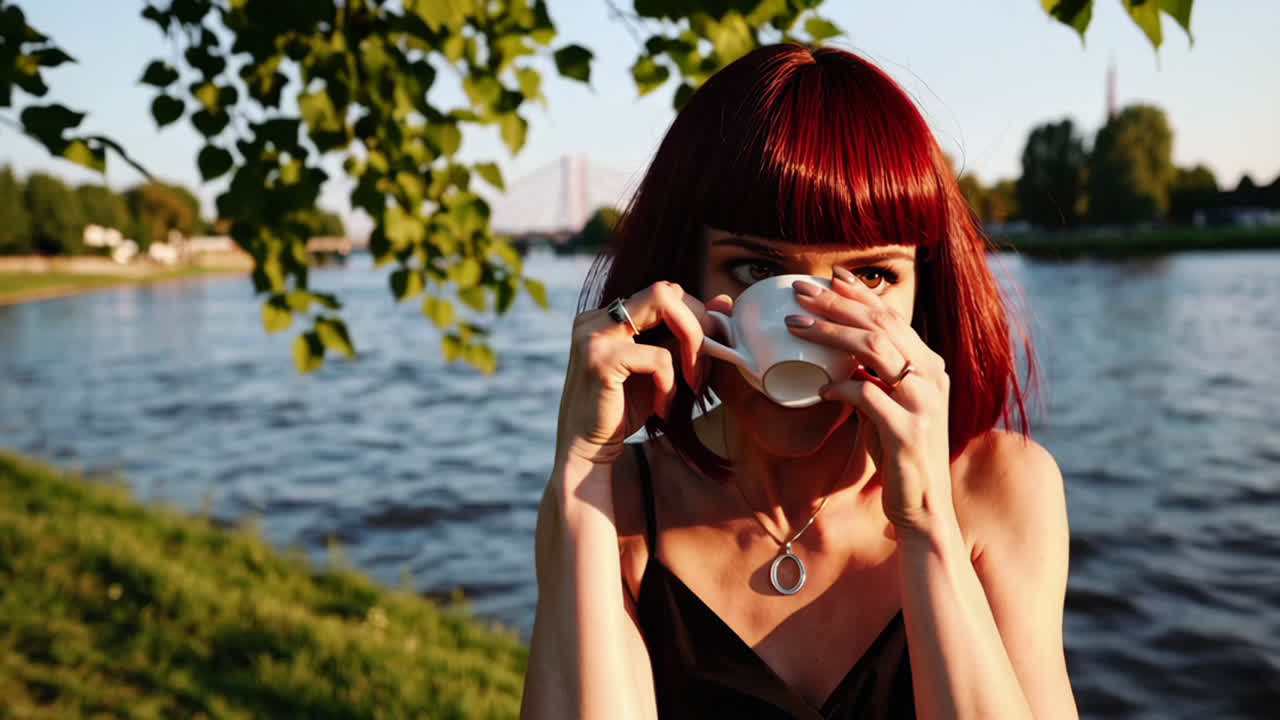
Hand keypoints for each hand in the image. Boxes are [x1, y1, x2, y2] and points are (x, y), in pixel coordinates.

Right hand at [556, 281, 715, 466]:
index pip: (664, 293)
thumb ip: (684, 335)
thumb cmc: (623, 410)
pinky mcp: (600, 359)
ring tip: (691, 384)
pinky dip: (670, 383)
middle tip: (703, 367)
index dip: (695, 317)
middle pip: (665, 290)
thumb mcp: (661, 368)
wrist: (587, 451)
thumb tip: (724, 302)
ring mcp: (594, 334)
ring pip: (663, 303)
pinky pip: (658, 356)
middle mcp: (597, 317)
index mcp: (607, 316)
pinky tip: (662, 407)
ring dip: (691, 345)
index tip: (711, 350)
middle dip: (697, 326)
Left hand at [786, 269, 954, 539]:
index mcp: (927, 366)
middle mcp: (930, 377)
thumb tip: (838, 354)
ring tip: (796, 325)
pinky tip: (821, 388)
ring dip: (831, 333)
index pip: (893, 317)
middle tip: (801, 291)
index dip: (861, 294)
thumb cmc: (899, 453)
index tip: (831, 276)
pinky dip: (842, 387)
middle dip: (837, 303)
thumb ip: (872, 377)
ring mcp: (923, 403)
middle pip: (880, 324)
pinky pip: (868, 396)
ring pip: (875, 349)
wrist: (923, 505)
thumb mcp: (887, 406)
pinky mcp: (908, 431)